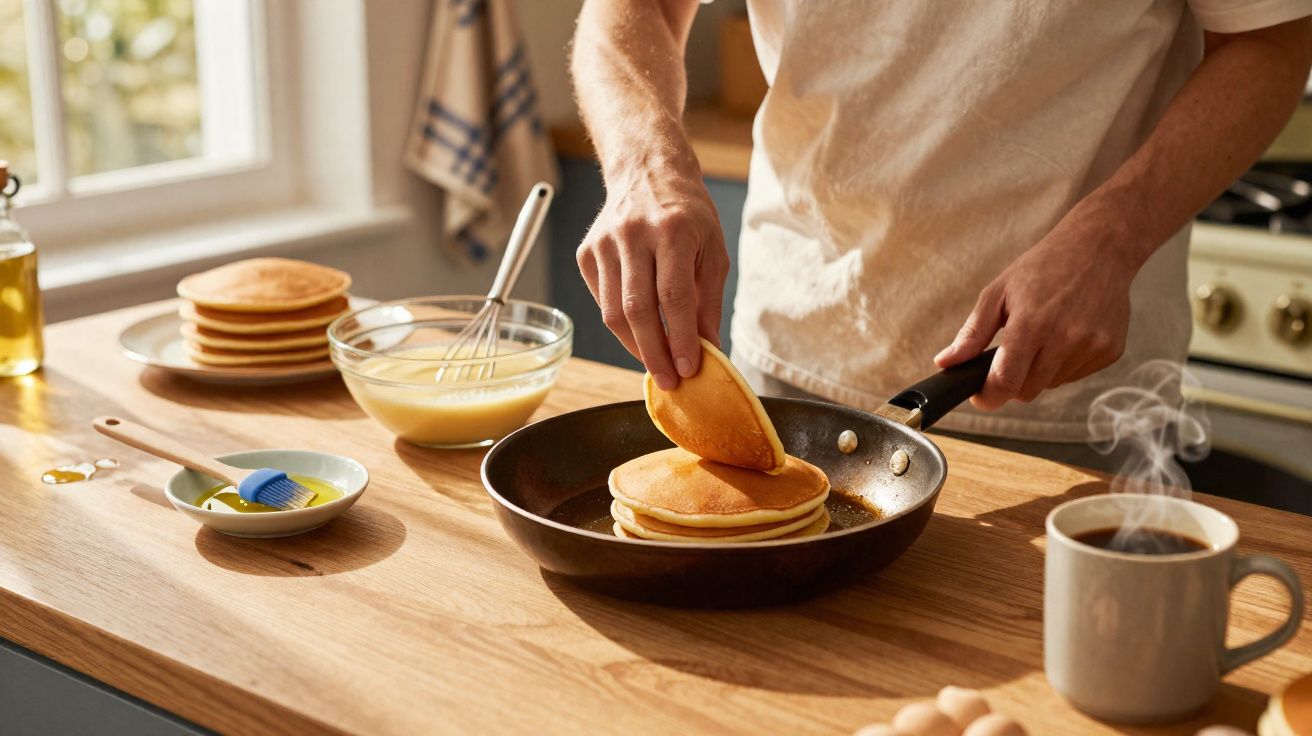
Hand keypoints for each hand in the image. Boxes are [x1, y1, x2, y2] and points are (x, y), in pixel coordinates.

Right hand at [576, 165, 728, 389]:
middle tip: (668, 381)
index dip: (680, 338)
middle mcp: (634, 234)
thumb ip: (709, 301)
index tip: (689, 368)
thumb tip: (708, 349)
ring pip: (612, 311)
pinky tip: (638, 333)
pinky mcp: (586, 252)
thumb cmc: (688, 215)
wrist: (648, 172)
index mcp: (673, 230)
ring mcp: (605, 243)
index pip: (673, 296)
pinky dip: (619, 325)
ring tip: (655, 365)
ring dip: (635, 346)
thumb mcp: (713, 251)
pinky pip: (600, 301)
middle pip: (637, 308)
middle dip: (653, 353)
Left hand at [933, 217, 1137, 408]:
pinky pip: (1076, 375)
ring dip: (1040, 371)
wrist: (1098, 248)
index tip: (981, 396)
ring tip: (1044, 334)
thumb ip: (972, 333)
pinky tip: (1067, 333)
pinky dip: (1064, 364)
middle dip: (1013, 381)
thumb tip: (945, 362)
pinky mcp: (1110, 350)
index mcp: (1032, 323)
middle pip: (1028, 391)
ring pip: (1052, 384)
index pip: (1006, 382)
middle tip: (1011, 355)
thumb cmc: (1042, 267)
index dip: (989, 397)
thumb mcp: (998, 293)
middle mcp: (1065, 338)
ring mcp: (1092, 346)